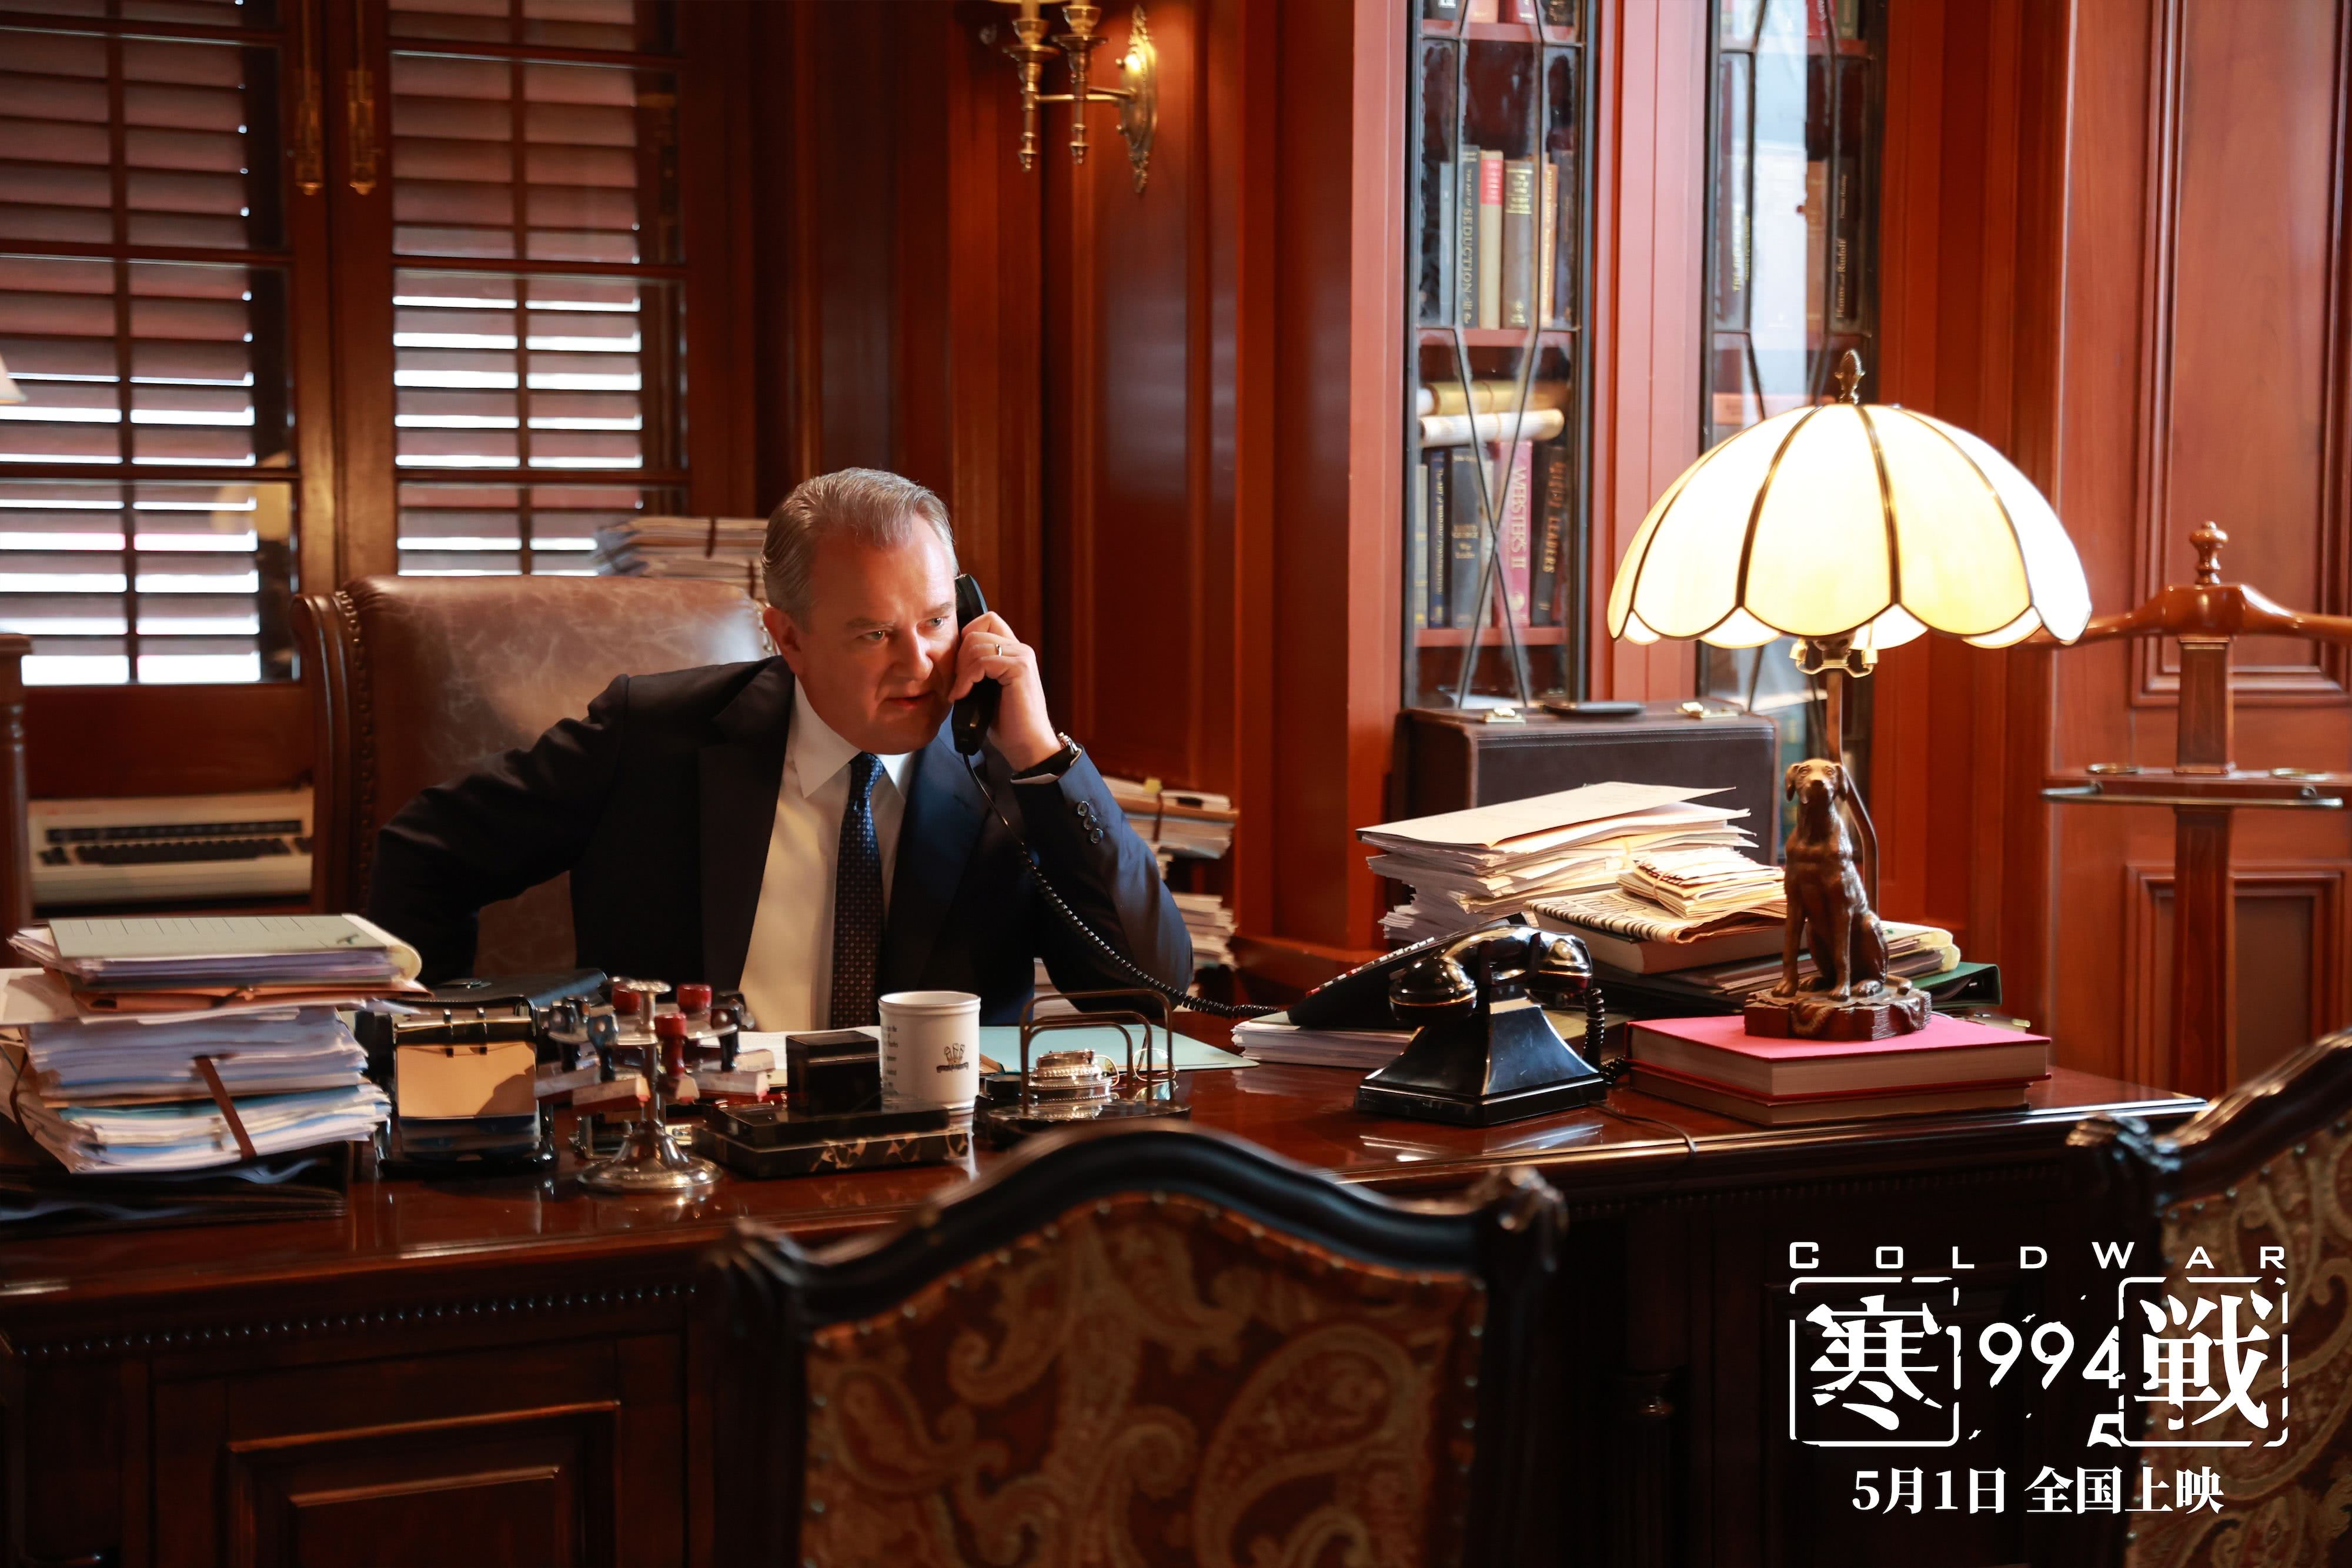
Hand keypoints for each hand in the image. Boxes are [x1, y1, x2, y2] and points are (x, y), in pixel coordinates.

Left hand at [948, 610, 1059, 768]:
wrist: (1026, 746)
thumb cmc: (1007, 723)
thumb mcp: (986, 690)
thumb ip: (977, 668)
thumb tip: (949, 657)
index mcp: (1014, 651)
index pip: (986, 621)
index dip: (965, 638)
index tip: (959, 668)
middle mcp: (1020, 649)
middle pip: (975, 632)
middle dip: (958, 658)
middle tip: (957, 684)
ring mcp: (1022, 657)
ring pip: (975, 645)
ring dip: (961, 671)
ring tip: (959, 693)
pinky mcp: (1019, 668)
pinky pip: (982, 661)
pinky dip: (966, 679)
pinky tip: (963, 695)